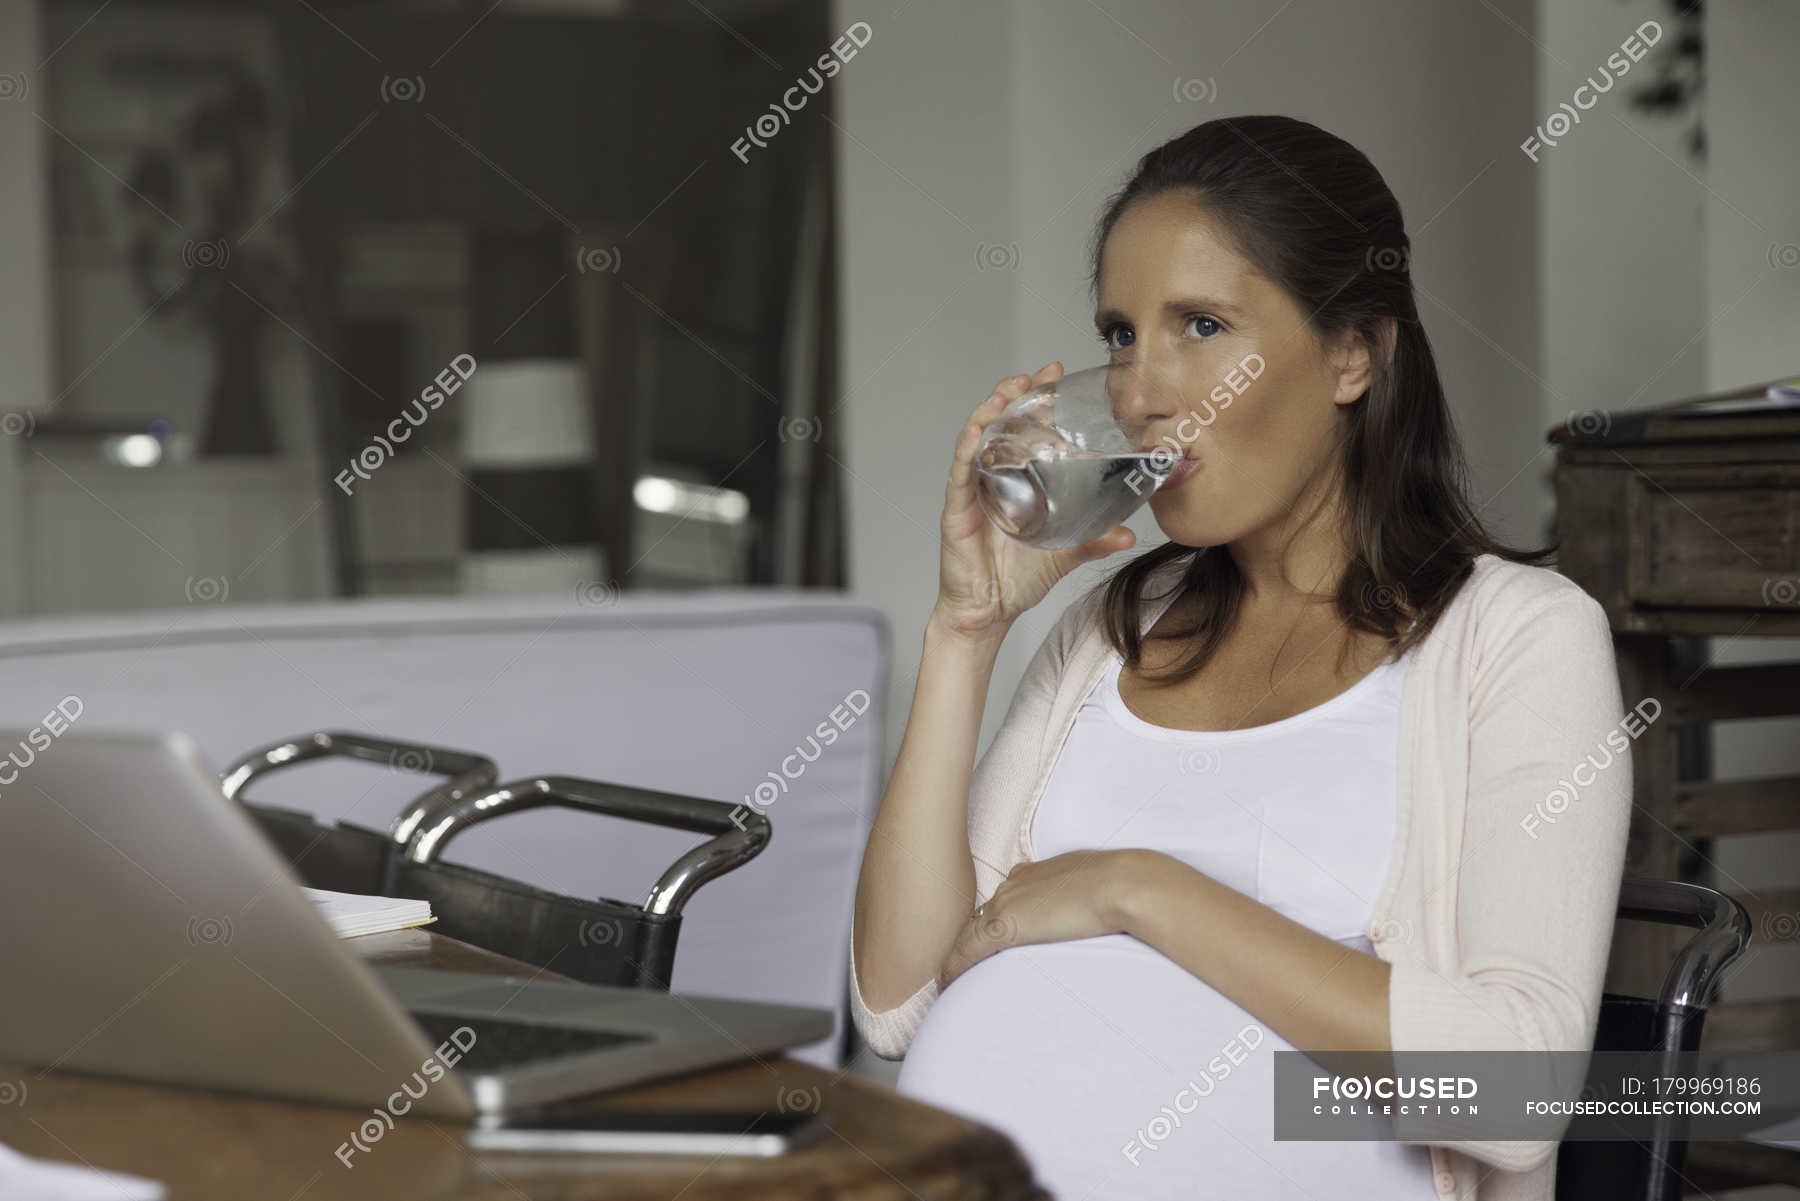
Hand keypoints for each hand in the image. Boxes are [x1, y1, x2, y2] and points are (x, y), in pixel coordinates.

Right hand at [936, 363, 1136, 642]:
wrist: (989, 612)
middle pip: (1000, 426)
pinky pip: (960, 472)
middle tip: (1036, 374)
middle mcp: (993, 480)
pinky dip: (967, 448)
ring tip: (1006, 391)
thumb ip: (1095, 539)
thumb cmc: (1017, 579)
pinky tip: (976, 430)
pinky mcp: (957, 509)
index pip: (1026, 431)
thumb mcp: (1066, 553)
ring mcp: (973, 492)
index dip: (1038, 401)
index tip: (1055, 376)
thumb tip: (1130, 532)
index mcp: (1017, 483)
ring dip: (990, 411)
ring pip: (977, 440)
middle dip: (1015, 395)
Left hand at [936, 850, 1143, 990]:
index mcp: (1033, 872)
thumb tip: (1085, 912)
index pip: (1003, 900)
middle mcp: (1013, 884)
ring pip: (969, 933)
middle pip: (981, 916)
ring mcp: (1006, 903)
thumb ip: (1077, 896)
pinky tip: (946, 984)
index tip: (988, 940)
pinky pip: (967, 950)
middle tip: (960, 966)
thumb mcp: (1092, 886)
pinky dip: (953, 967)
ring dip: (960, 955)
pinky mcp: (1005, 925)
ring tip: (950, 978)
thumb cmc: (1118, 885)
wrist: (1120, 884)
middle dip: (970, 940)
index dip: (993, 922)